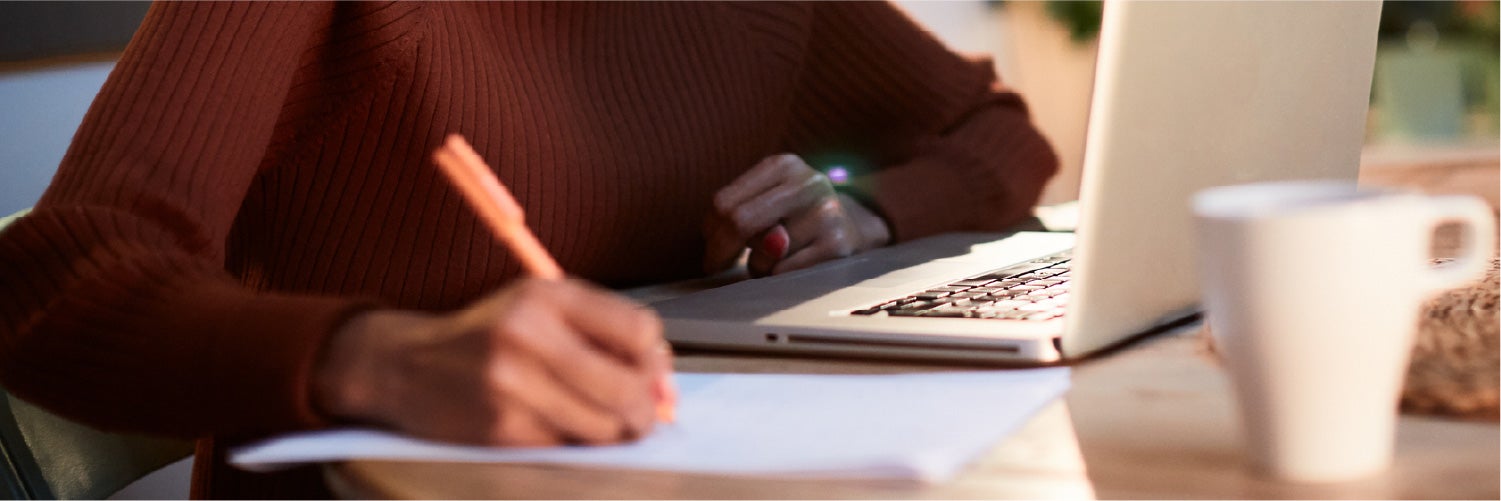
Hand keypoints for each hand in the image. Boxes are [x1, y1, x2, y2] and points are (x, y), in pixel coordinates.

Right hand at [314, 278, 669, 445]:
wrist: (408, 365)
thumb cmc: (489, 336)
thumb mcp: (541, 307)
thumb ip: (603, 330)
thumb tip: (663, 380)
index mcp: (546, 296)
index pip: (639, 330)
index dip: (655, 359)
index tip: (650, 372)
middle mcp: (528, 335)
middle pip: (627, 386)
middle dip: (647, 409)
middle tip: (644, 415)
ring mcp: (512, 385)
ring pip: (604, 427)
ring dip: (616, 433)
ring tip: (603, 422)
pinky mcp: (500, 429)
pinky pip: (568, 448)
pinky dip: (577, 445)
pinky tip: (561, 428)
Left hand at [704, 154, 890, 276]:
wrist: (858, 226)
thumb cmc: (797, 217)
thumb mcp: (769, 202)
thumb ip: (739, 216)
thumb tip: (720, 247)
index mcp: (783, 166)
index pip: (725, 202)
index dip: (710, 232)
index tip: (710, 251)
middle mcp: (807, 183)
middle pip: (739, 221)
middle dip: (720, 251)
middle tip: (715, 268)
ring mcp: (826, 213)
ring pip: (764, 256)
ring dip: (759, 267)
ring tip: (778, 258)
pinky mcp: (839, 245)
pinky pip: (786, 273)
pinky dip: (781, 278)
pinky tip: (796, 266)